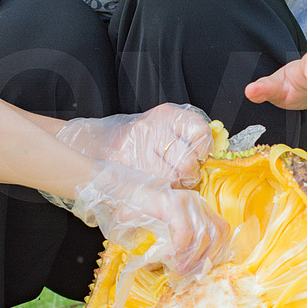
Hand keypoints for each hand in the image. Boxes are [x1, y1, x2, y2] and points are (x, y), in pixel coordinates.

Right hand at [55, 104, 212, 187]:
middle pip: (187, 161)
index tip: (197, 156)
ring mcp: (135, 146)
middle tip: (180, 175)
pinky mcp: (123, 165)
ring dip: (171, 186)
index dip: (203, 149)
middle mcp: (150, 127)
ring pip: (171, 178)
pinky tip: (149, 186)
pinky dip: (155, 192)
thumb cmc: (134, 140)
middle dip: (188, 175)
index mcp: (166, 114)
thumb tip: (215, 155)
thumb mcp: (161, 129)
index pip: (200, 132)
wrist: (92, 142)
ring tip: (162, 181)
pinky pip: (152, 187)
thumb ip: (186, 139)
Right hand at [69, 161, 228, 279]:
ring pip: (204, 236)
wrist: (116, 190)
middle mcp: (196, 201)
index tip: (202, 269)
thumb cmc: (137, 210)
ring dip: (192, 257)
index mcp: (198, 206)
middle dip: (204, 259)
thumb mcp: (163, 227)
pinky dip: (180, 249)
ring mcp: (185, 201)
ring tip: (176, 269)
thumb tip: (189, 269)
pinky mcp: (171, 205)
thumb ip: (178, 242)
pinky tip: (169, 257)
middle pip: (217, 235)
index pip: (222, 230)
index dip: (216, 252)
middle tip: (186, 274)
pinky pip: (185, 233)